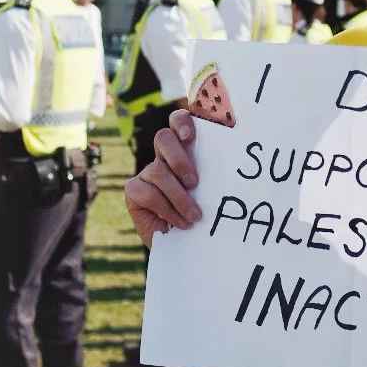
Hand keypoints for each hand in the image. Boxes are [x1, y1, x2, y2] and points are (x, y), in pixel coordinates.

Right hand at [123, 107, 202, 247]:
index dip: (181, 121)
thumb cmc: (201, 216)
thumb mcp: (210, 194)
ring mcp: (146, 173)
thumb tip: (233, 170)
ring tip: (194, 216)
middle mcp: (163, 158)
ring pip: (158, 171)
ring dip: (179, 197)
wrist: (184, 246)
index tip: (190, 135)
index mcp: (185, 151)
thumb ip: (213, 177)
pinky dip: (167, 209)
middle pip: (163, 138)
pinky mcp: (133, 190)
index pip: (178, 122)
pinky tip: (179, 222)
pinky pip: (148, 193)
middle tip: (195, 183)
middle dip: (179, 158)